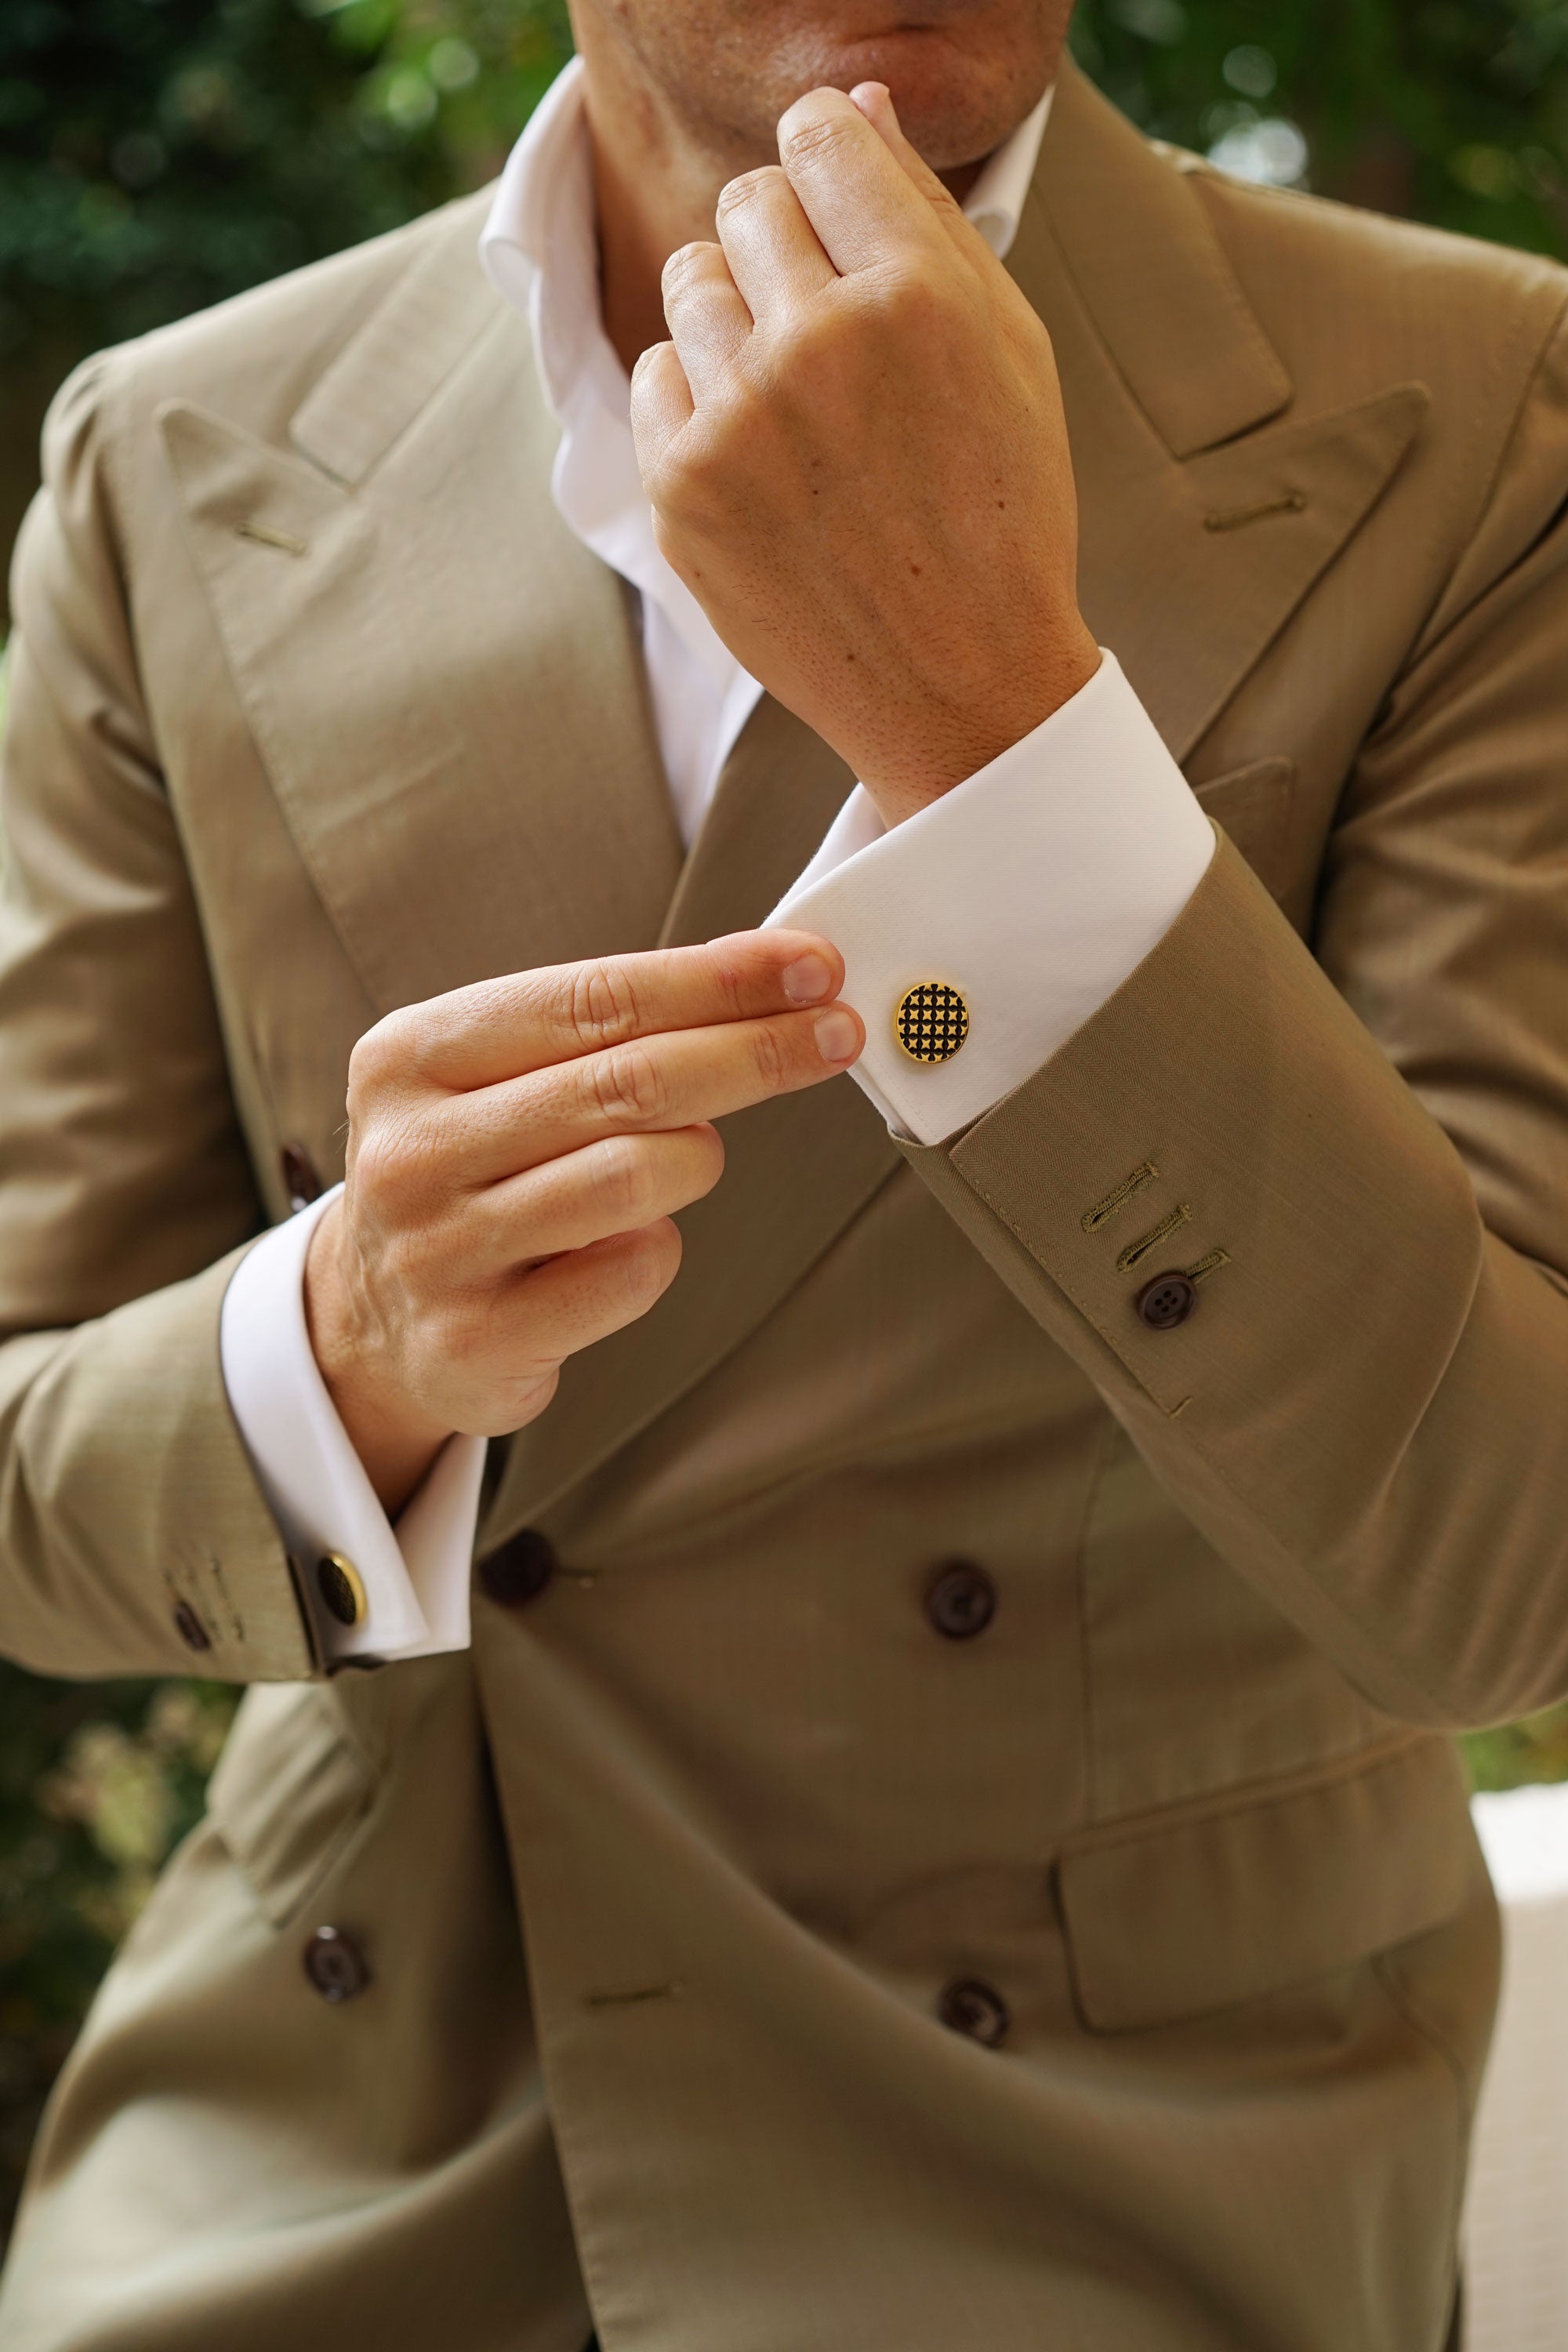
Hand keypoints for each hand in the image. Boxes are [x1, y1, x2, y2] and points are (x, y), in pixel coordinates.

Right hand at [305, 931, 862, 1511]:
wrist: (374, 1315)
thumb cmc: (473, 1167)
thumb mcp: (495, 1074)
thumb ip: (603, 1028)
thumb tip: (772, 977)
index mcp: (410, 1055)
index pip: (594, 998)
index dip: (715, 980)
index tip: (811, 966)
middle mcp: (410, 1149)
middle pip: (628, 1082)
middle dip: (754, 1051)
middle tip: (837, 1034)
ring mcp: (437, 1251)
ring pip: (636, 1176)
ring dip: (698, 1158)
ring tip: (692, 1156)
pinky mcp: (476, 1340)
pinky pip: (632, 1272)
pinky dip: (661, 1247)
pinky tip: (636, 1242)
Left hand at [631, 80, 1099, 829]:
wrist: (958, 685)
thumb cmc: (998, 511)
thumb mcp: (1006, 351)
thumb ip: (927, 217)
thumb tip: (853, 100)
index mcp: (918, 292)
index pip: (819, 134)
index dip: (826, 164)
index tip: (838, 215)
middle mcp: (820, 342)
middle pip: (747, 202)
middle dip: (782, 247)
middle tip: (831, 336)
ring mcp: (740, 417)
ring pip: (689, 279)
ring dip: (734, 318)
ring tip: (796, 401)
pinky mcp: (681, 486)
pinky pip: (654, 372)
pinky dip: (697, 398)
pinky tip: (761, 456)